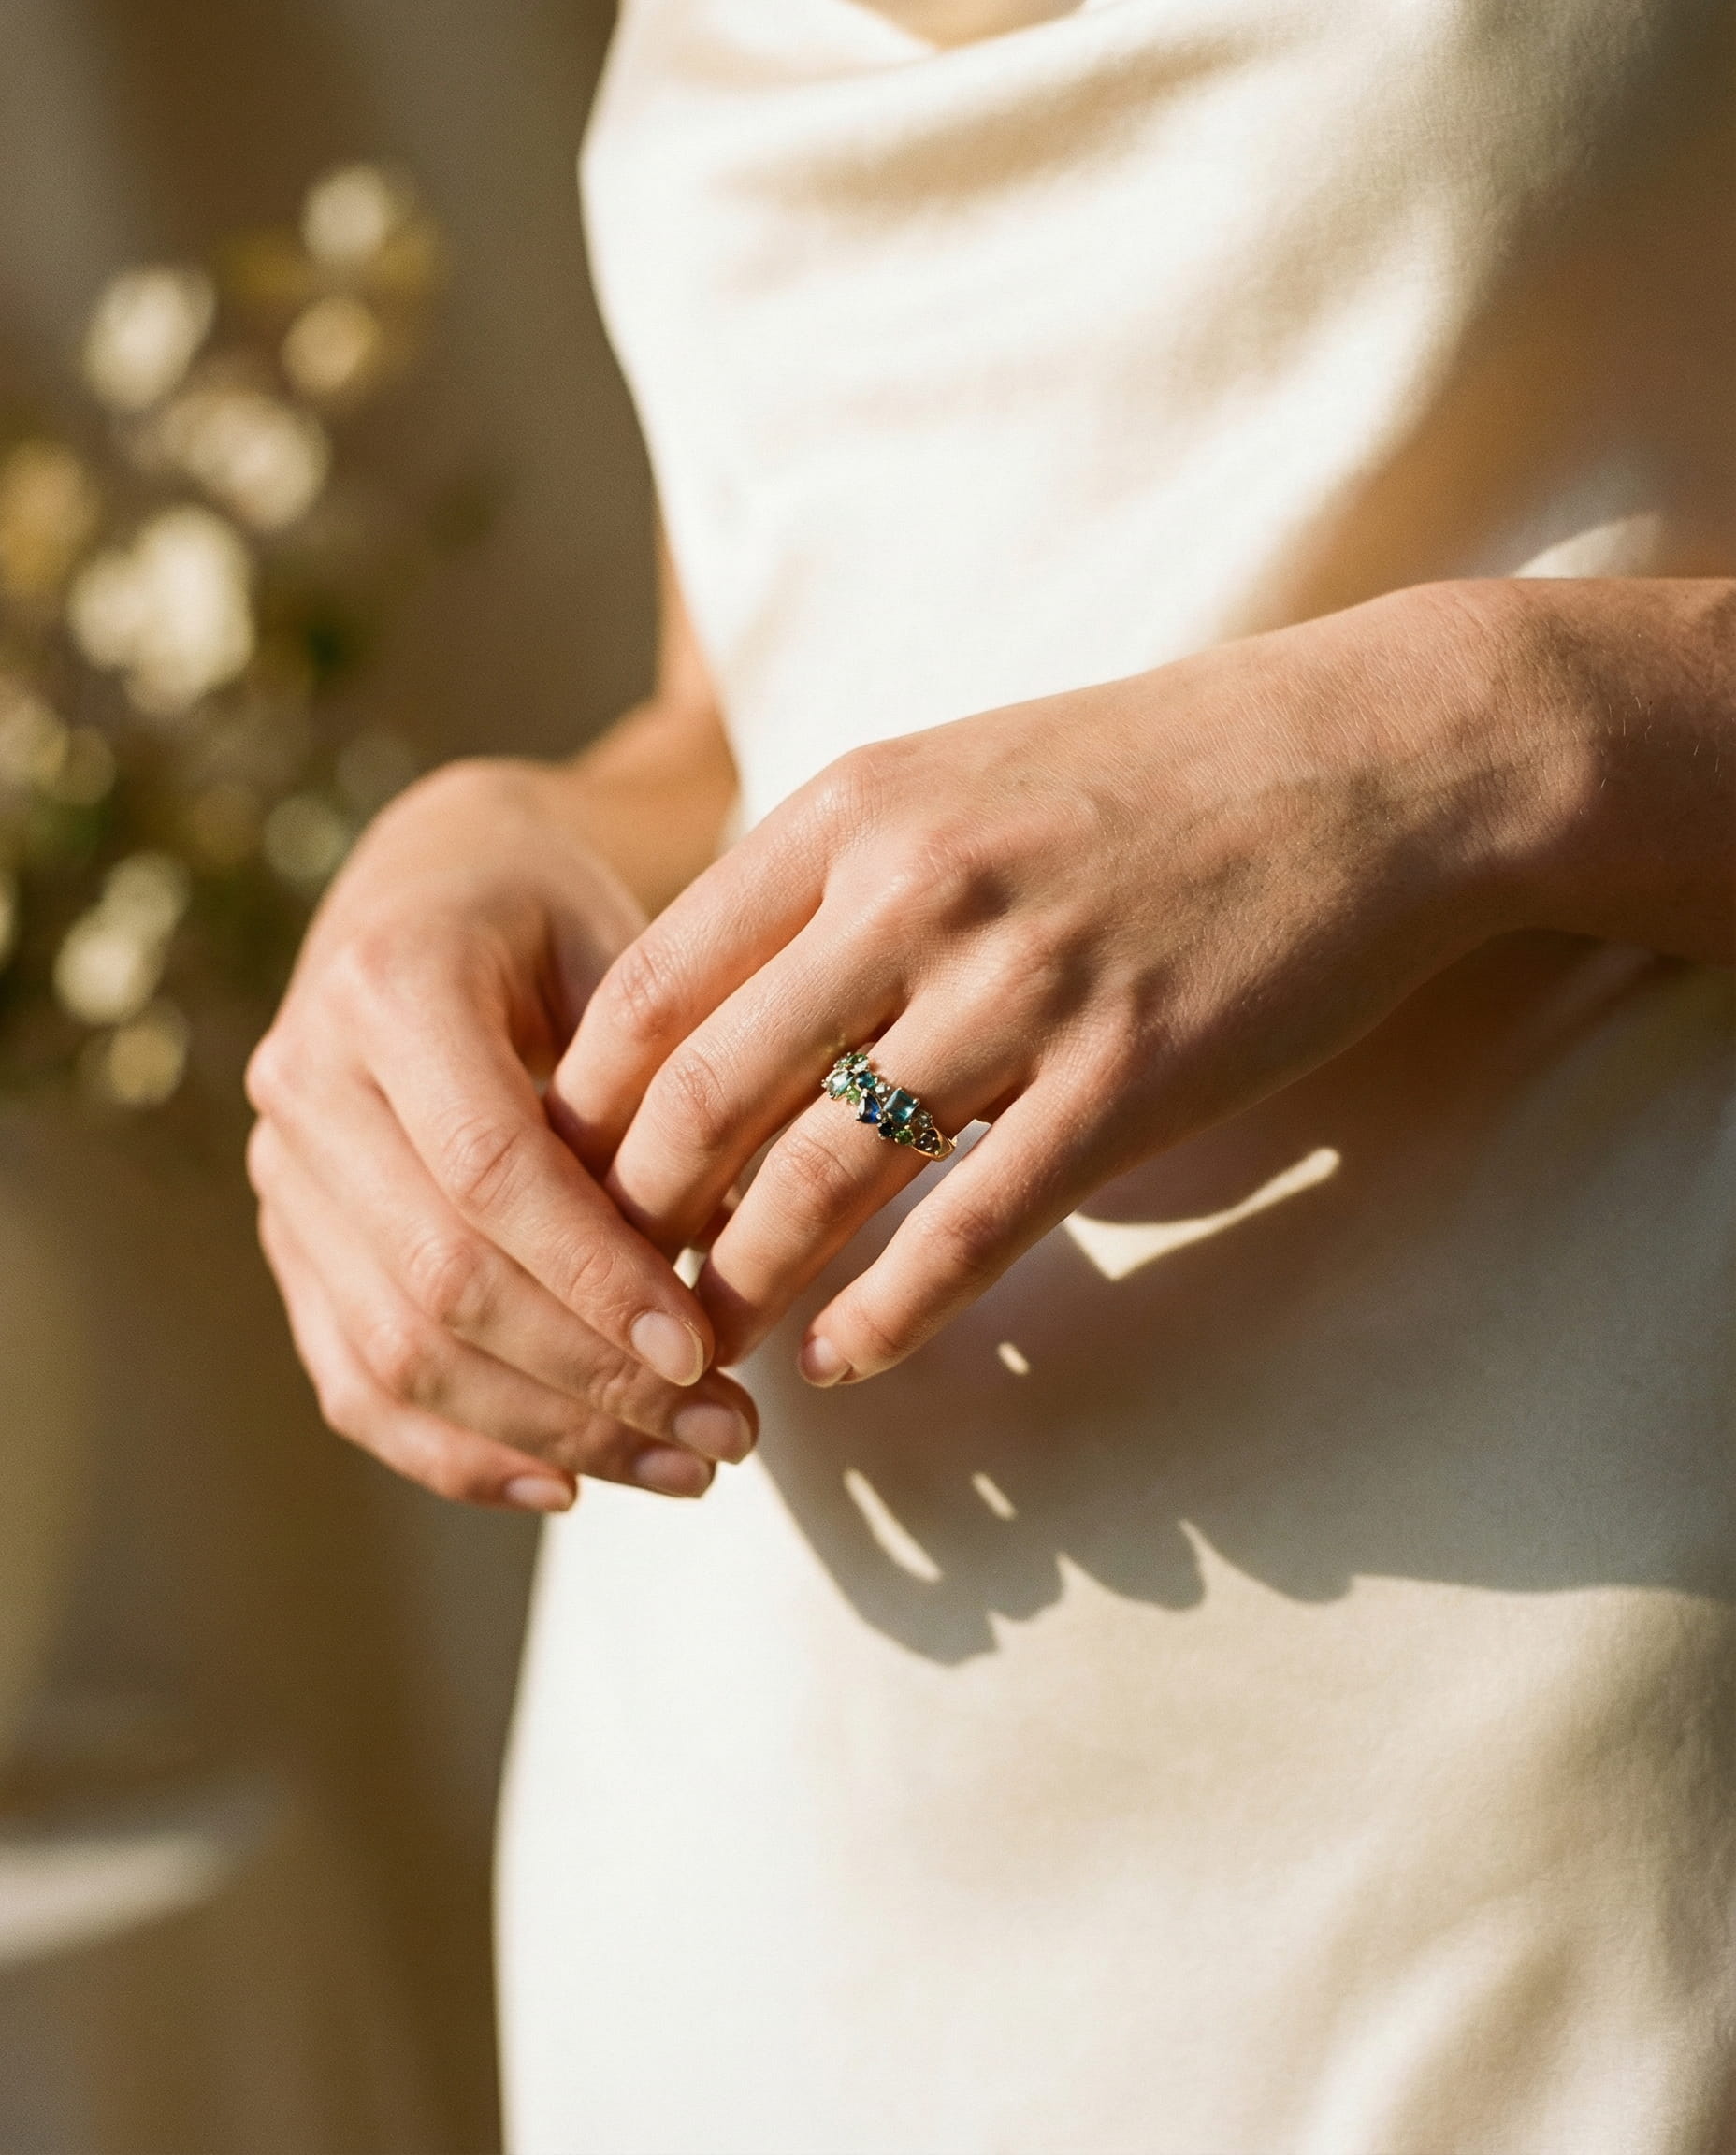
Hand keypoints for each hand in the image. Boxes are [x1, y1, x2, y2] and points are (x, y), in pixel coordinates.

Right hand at [247, 757, 755, 1511]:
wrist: (439, 884)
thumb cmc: (565, 916)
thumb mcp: (632, 950)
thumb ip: (666, 1088)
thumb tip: (738, 1258)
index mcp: (390, 984)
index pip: (489, 1171)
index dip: (596, 1278)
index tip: (704, 1354)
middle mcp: (305, 1081)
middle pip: (438, 1281)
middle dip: (592, 1383)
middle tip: (728, 1437)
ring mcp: (283, 1172)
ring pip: (394, 1353)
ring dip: (547, 1435)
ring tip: (686, 1470)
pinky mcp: (292, 1242)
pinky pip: (353, 1380)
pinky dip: (457, 1452)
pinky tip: (567, 1484)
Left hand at [553, 583, 1566, 1382]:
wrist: (1369, 761)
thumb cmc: (1148, 774)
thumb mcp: (953, 775)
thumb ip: (828, 877)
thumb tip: (714, 1008)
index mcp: (850, 811)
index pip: (649, 988)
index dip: (584, 1114)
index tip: (559, 1190)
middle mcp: (914, 893)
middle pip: (706, 1099)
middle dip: (633, 1225)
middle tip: (607, 1299)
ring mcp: (1024, 988)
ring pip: (821, 1178)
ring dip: (742, 1285)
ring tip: (708, 1347)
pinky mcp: (1128, 1079)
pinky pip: (971, 1228)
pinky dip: (888, 1311)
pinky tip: (844, 1358)